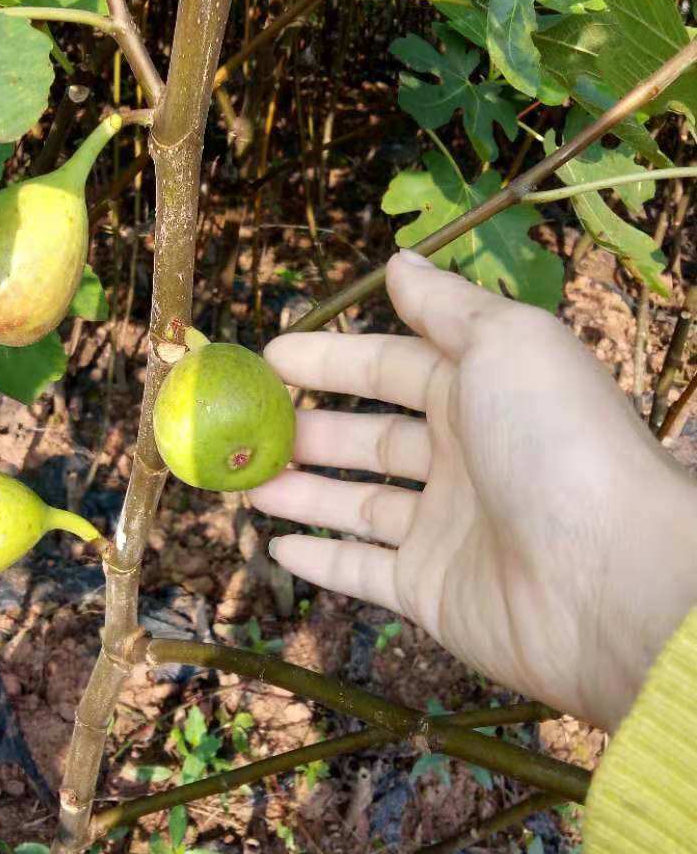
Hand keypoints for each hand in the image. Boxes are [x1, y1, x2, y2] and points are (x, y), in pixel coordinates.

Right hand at [250, 251, 696, 729]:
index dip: (332, 361)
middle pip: (371, 438)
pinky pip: (363, 571)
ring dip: (301, 490)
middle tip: (245, 424)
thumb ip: (446, 306)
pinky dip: (321, 560)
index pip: (392, 368)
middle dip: (308, 428)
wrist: (610, 577)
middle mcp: (464, 458)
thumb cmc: (557, 441)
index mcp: (483, 392)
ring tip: (244, 480)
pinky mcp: (432, 592)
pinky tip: (275, 546)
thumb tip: (399, 261)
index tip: (269, 356)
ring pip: (357, 505)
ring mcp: (447, 529)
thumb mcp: (506, 342)